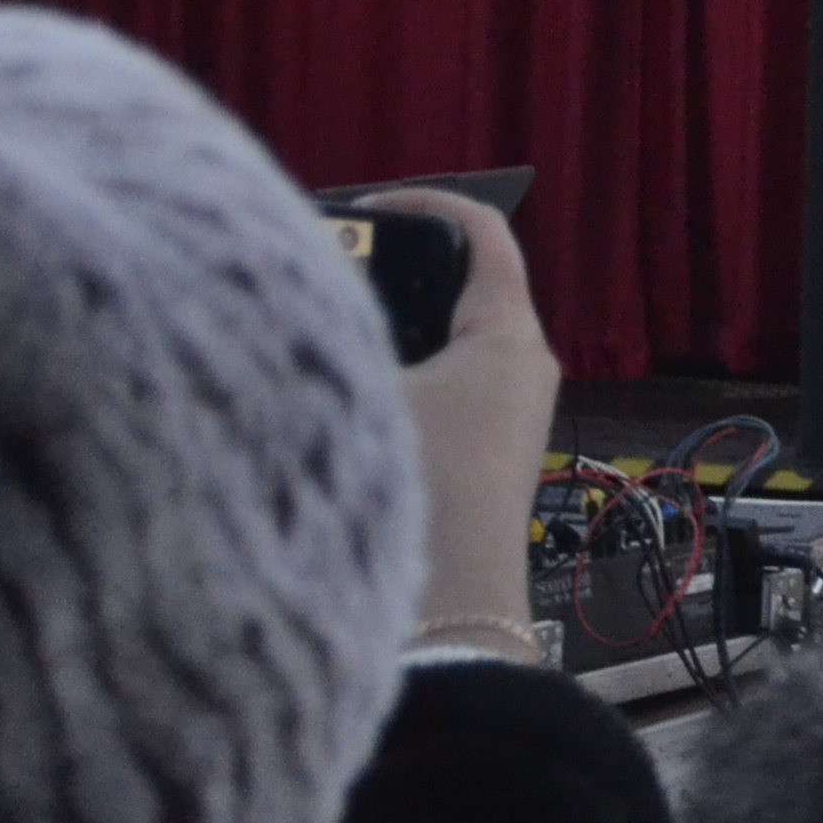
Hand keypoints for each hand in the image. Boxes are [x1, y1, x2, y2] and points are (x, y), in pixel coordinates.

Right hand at [355, 188, 556, 641]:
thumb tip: (299, 292)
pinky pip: (436, 392)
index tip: (365, 204)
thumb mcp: (364, 391)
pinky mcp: (480, 459)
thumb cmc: (416, 496)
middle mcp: (523, 369)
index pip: (483, 235)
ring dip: (383, 332)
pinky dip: (389, 379)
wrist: (445, 619)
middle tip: (321, 270)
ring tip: (313, 330)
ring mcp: (506, 416)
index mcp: (511, 336)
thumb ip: (337, 333)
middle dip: (392, 273)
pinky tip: (331, 395)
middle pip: (459, 287)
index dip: (425, 204)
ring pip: (442, 345)